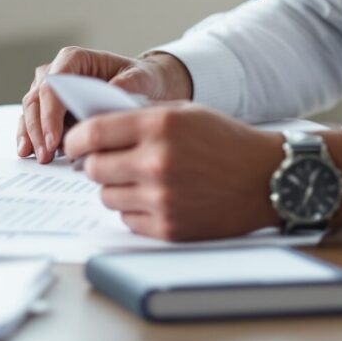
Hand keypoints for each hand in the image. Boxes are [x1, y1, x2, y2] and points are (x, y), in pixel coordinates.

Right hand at [18, 46, 191, 163]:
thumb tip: (108, 100)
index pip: (53, 84)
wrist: (141, 85)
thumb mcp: (140, 78)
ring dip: (31, 135)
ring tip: (40, 158)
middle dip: (39, 129)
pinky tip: (29, 153)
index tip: (54, 139)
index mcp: (74, 59)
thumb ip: (125, 85)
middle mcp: (56, 71)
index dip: (50, 112)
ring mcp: (50, 90)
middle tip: (46, 155)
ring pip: (30, 111)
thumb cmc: (138, 78)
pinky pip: (33, 122)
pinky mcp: (49, 108)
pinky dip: (30, 137)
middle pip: (36, 99)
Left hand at [62, 103, 283, 241]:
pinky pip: (127, 220)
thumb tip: (94, 126)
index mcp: (159, 127)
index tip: (74, 144)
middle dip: (96, 163)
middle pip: (93, 168)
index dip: (76, 139)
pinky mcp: (168, 227)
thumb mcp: (184, 113)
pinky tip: (156, 198)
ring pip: (107, 196)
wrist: (267, 179)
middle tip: (109, 161)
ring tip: (139, 179)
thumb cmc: (226, 142)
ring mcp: (162, 198)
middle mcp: (157, 162)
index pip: (92, 133)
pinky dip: (134, 210)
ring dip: (116, 188)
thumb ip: (140, 117)